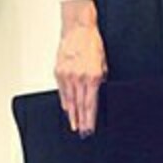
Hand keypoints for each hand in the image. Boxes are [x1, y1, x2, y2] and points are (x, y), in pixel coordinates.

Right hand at [55, 0, 106, 136]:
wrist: (78, 29)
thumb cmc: (92, 43)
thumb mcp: (104, 62)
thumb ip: (101, 79)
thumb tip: (97, 94)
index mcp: (93, 76)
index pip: (91, 104)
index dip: (90, 118)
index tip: (90, 128)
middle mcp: (79, 77)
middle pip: (80, 105)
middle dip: (81, 120)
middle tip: (82, 132)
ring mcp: (67, 75)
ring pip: (69, 100)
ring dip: (72, 114)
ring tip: (74, 125)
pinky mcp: (58, 71)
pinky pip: (62, 91)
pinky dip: (64, 101)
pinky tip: (67, 109)